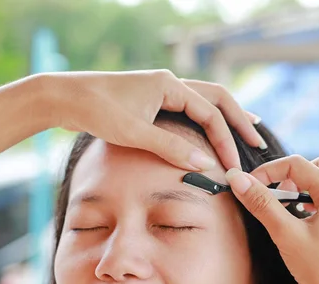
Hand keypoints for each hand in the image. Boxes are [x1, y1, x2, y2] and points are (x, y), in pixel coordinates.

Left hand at [42, 70, 263, 170]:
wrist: (63, 97)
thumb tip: (204, 164)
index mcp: (169, 86)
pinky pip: (187, 108)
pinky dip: (203, 119)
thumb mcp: (135, 132)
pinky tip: (207, 131)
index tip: (233, 165)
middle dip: (237, 120)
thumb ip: (170, 148)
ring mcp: (160, 91)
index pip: (210, 113)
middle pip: (216, 98)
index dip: (225, 141)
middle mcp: (169, 83)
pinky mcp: (150, 101)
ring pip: (202, 101)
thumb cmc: (96, 111)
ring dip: (223, 117)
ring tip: (245, 130)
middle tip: (256, 140)